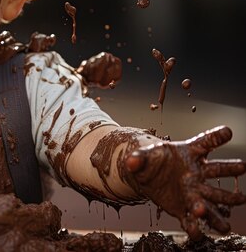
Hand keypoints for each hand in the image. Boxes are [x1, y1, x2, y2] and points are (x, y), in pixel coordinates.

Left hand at [125, 126, 245, 239]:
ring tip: (225, 222)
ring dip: (217, 207)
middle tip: (242, 167)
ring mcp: (193, 192)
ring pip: (211, 200)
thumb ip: (138, 157)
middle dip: (229, 168)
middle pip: (217, 170)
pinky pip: (192, 220)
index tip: (227, 130)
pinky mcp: (183, 209)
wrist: (147, 176)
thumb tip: (130, 160)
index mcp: (188, 154)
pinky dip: (195, 228)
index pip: (204, 142)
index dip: (215, 136)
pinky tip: (197, 234)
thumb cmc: (151, 161)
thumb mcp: (143, 156)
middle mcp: (196, 174)